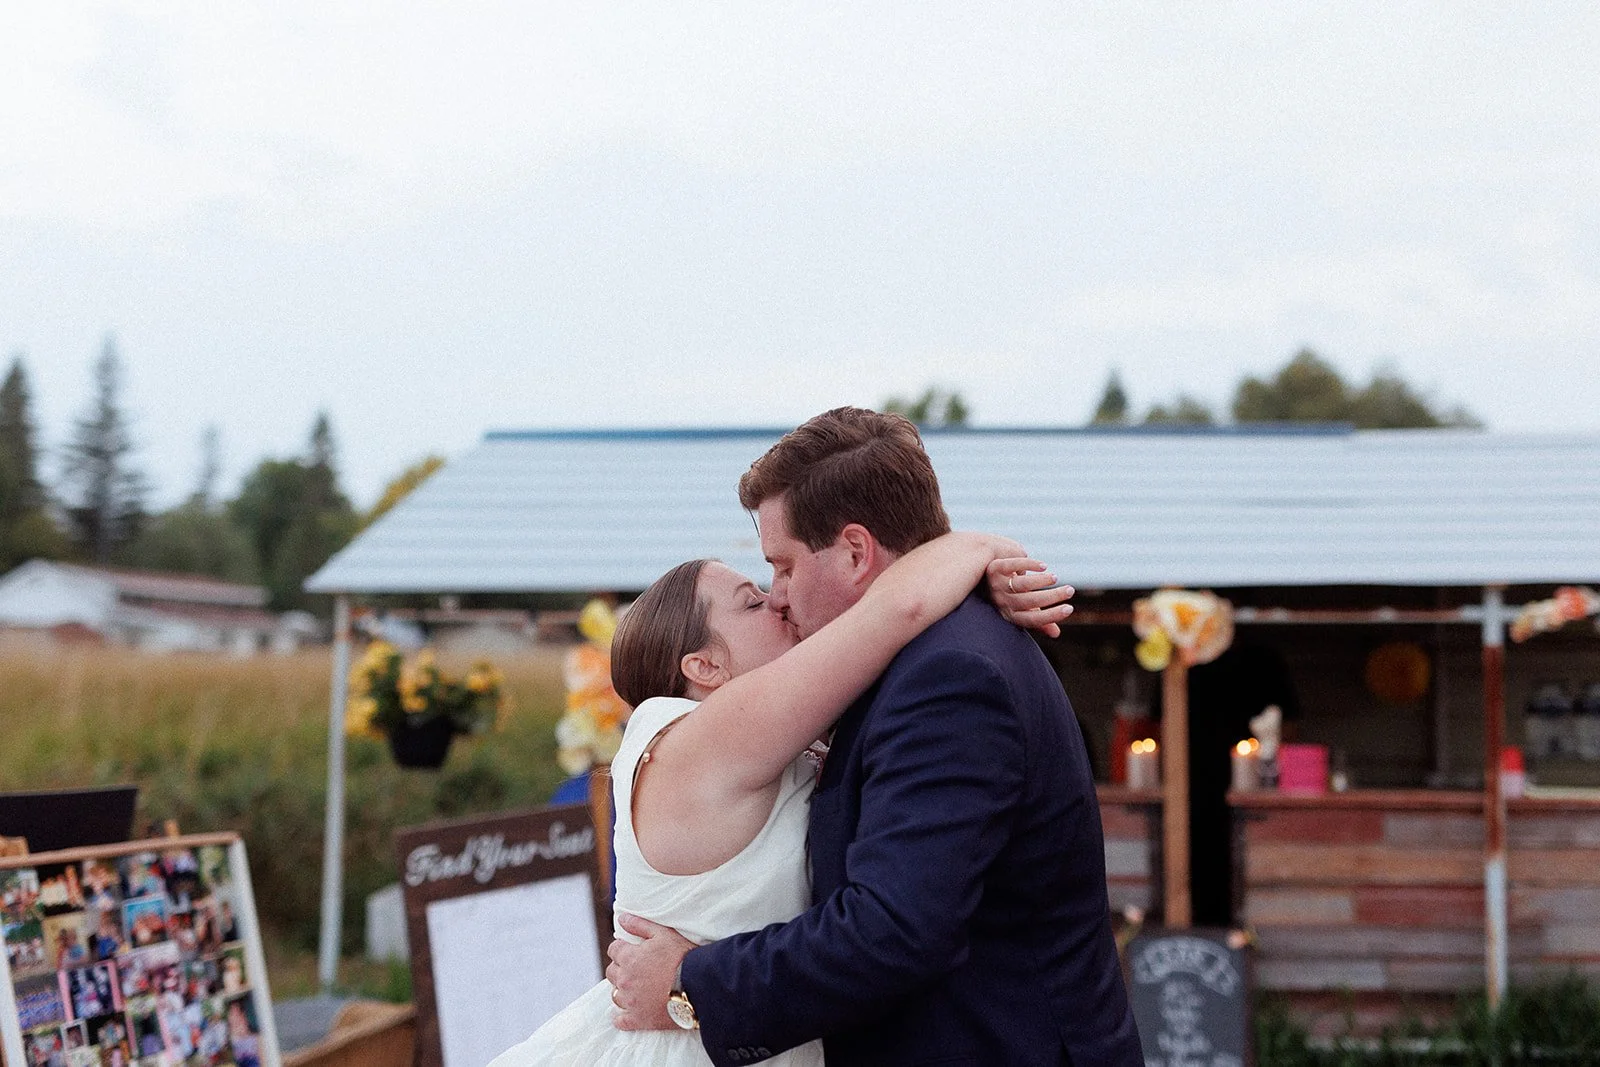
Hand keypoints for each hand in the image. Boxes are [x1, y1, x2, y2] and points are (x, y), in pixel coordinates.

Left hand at [606, 913, 693, 1030]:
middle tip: (636, 968)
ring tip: (636, 988)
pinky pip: (621, 1021)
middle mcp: (625, 980)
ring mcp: (631, 1002)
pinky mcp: (639, 1020)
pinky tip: (627, 1013)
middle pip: (612, 972)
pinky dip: (621, 1018)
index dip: (623, 948)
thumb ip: (639, 925)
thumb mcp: (663, 933)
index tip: (632, 950)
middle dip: (621, 968)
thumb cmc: (683, 957)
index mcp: (629, 958)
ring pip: (615, 995)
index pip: (613, 950)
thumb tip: (621, 917)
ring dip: (622, 990)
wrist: (698, 987)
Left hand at [987, 558, 1073, 637]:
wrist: (979, 573)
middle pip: (1029, 602)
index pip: (1031, 620)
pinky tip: (1043, 566)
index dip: (1051, 616)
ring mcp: (996, 585)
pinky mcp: (994, 568)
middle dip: (1052, 597)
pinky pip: (1011, 566)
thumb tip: (1056, 634)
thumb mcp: (1020, 609)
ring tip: (1055, 577)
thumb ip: (1037, 620)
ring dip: (1040, 581)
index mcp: (1010, 614)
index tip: (1069, 608)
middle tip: (1070, 590)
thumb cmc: (1006, 595)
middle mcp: (1002, 602)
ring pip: (1021, 585)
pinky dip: (1028, 564)